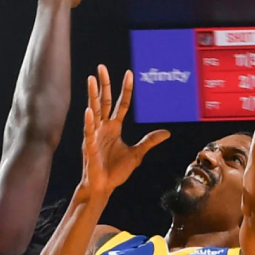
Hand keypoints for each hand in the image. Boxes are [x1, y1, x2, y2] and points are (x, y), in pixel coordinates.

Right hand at [80, 65, 168, 197]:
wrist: (103, 187)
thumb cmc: (116, 172)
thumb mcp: (137, 154)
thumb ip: (149, 141)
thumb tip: (167, 132)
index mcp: (114, 128)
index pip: (121, 104)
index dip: (126, 89)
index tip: (129, 73)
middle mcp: (104, 127)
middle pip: (104, 101)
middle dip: (104, 84)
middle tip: (101, 67)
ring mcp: (95, 135)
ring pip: (94, 111)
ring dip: (92, 95)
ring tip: (91, 79)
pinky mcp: (89, 146)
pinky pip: (89, 131)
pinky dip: (89, 121)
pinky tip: (88, 110)